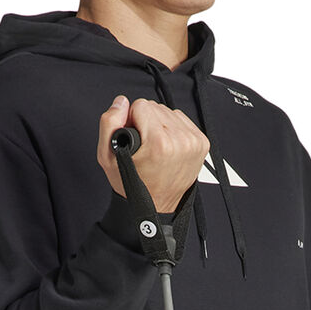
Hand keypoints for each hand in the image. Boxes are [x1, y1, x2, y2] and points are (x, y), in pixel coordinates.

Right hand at [98, 95, 210, 212]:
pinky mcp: (202, 143)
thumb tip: (121, 102)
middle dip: (146, 122)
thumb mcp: (108, 157)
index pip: (141, 105)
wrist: (155, 206)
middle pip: (156, 107)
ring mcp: (193, 142)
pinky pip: (182, 120)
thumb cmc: (134, 186)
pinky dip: (173, 130)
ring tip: (155, 148)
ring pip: (169, 112)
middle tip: (144, 146)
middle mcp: (180, 141)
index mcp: (160, 143)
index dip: (132, 119)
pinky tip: (166, 146)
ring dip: (160, 126)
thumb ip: (109, 123)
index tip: (134, 138)